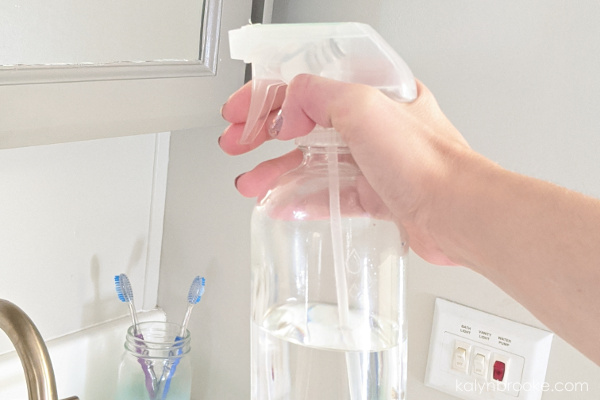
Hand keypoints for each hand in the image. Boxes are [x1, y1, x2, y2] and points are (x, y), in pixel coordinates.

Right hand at [219, 74, 472, 265]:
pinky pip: (329, 192)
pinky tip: (281, 203)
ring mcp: (371, 160)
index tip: (238, 113)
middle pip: (303, 123)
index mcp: (371, 94)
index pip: (306, 86)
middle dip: (263, 134)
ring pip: (312, 161)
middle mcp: (371, 125)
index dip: (266, 97)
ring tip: (250, 183)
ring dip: (276, 170)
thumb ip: (318, 96)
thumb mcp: (363, 109)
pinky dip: (302, 197)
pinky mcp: (374, 193)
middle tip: (235, 144)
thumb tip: (290, 103)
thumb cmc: (428, 163)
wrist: (457, 215)